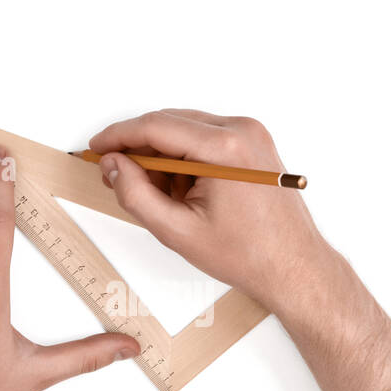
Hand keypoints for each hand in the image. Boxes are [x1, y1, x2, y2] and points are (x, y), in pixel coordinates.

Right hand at [89, 110, 333, 312]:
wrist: (293, 266)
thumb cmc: (249, 254)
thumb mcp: (178, 231)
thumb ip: (136, 195)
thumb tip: (113, 167)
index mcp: (225, 148)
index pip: (156, 126)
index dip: (119, 136)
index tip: (97, 147)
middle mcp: (242, 131)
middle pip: (170, 124)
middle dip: (139, 149)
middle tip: (116, 175)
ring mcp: (251, 135)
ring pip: (186, 131)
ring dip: (163, 157)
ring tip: (159, 197)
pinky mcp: (254, 144)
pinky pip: (205, 139)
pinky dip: (185, 160)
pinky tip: (183, 193)